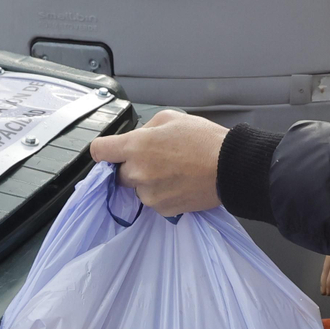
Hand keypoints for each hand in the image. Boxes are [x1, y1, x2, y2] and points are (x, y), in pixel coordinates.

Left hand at [89, 110, 225, 215]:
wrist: (230, 167)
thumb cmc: (204, 140)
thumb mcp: (170, 118)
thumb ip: (145, 129)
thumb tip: (136, 139)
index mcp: (136, 146)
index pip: (99, 151)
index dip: (104, 151)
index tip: (111, 152)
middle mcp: (138, 173)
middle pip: (118, 174)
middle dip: (132, 166)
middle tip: (156, 159)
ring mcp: (149, 194)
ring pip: (137, 189)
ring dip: (148, 182)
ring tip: (174, 171)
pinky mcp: (162, 209)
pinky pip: (153, 201)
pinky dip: (162, 194)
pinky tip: (180, 183)